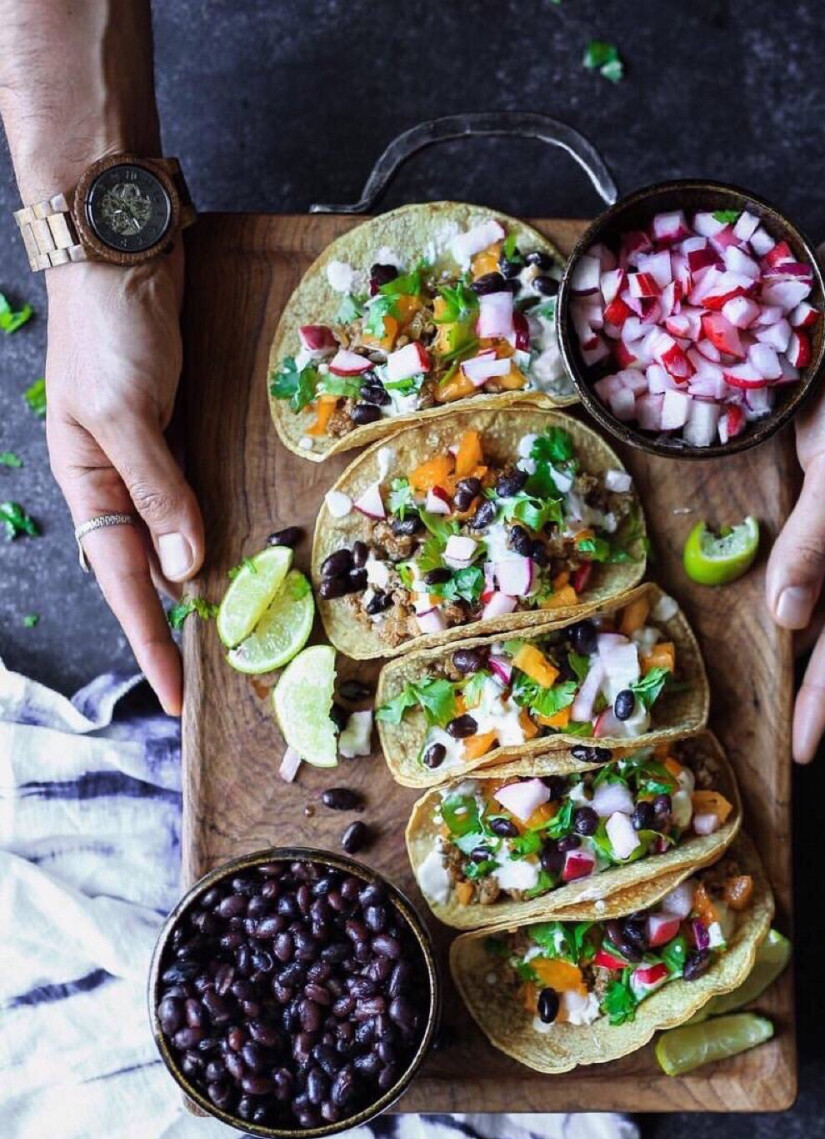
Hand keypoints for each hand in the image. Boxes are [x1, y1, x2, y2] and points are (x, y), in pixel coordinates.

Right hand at [45, 248, 203, 715]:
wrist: (121, 247)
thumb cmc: (110, 330)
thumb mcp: (127, 417)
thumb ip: (158, 492)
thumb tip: (185, 566)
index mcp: (87, 482)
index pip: (123, 581)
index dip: (150, 641)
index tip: (176, 694)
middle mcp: (115, 477)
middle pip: (144, 568)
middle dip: (171, 625)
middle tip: (206, 677)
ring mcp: (147, 452)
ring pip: (170, 534)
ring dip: (193, 579)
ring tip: (222, 630)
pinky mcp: (176, 426)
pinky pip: (191, 493)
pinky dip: (206, 525)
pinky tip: (226, 549)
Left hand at [765, 219, 824, 762]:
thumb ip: (816, 540)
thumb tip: (793, 617)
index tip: (802, 748)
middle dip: (804, 669)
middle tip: (774, 722)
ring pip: (802, 573)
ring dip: (779, 618)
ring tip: (752, 670)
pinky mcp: (806, 464)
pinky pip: (783, 526)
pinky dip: (762, 558)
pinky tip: (733, 578)